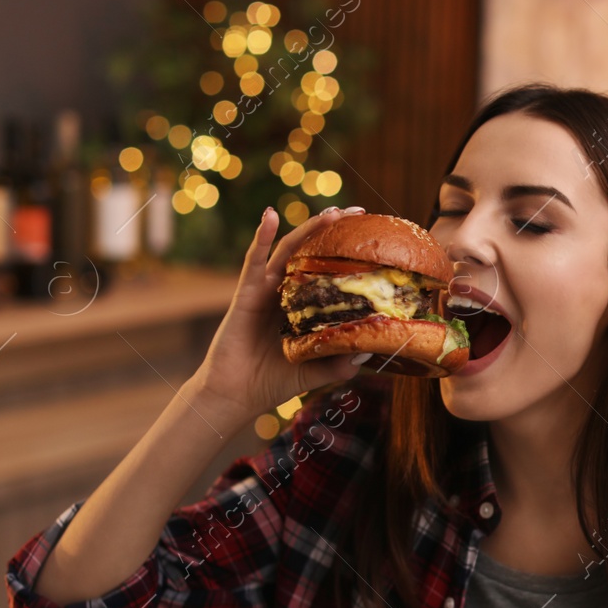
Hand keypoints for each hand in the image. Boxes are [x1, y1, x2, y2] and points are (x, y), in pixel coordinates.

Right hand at [189, 205, 370, 428]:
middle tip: (358, 212)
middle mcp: (286, 293)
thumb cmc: (274, 382)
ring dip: (308, 228)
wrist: (237, 395)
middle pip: (311, 254)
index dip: (345, 255)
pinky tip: (270, 216)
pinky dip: (262, 237)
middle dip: (333, 232)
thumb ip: (340, 362)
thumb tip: (369, 349)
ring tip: (332, 212)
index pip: (327, 273)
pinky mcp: (247, 293)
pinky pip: (255, 261)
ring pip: (289, 250)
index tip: (370, 238)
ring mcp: (266, 290)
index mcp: (303, 308)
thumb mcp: (316, 371)